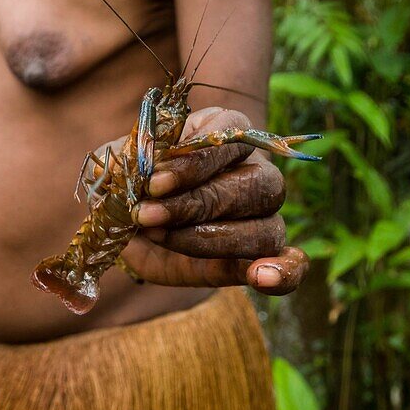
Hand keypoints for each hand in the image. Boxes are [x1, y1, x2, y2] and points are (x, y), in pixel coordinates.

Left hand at [120, 107, 307, 294]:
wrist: (128, 218)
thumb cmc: (131, 180)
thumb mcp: (119, 164)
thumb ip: (125, 162)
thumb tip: (124, 171)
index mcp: (225, 131)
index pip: (232, 136)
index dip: (195, 162)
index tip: (154, 182)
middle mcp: (253, 170)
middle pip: (255, 184)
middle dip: (197, 204)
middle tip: (146, 214)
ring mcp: (261, 215)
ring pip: (266, 227)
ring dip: (213, 240)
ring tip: (164, 239)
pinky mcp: (255, 255)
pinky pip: (290, 263)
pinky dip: (284, 272)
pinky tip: (261, 277)